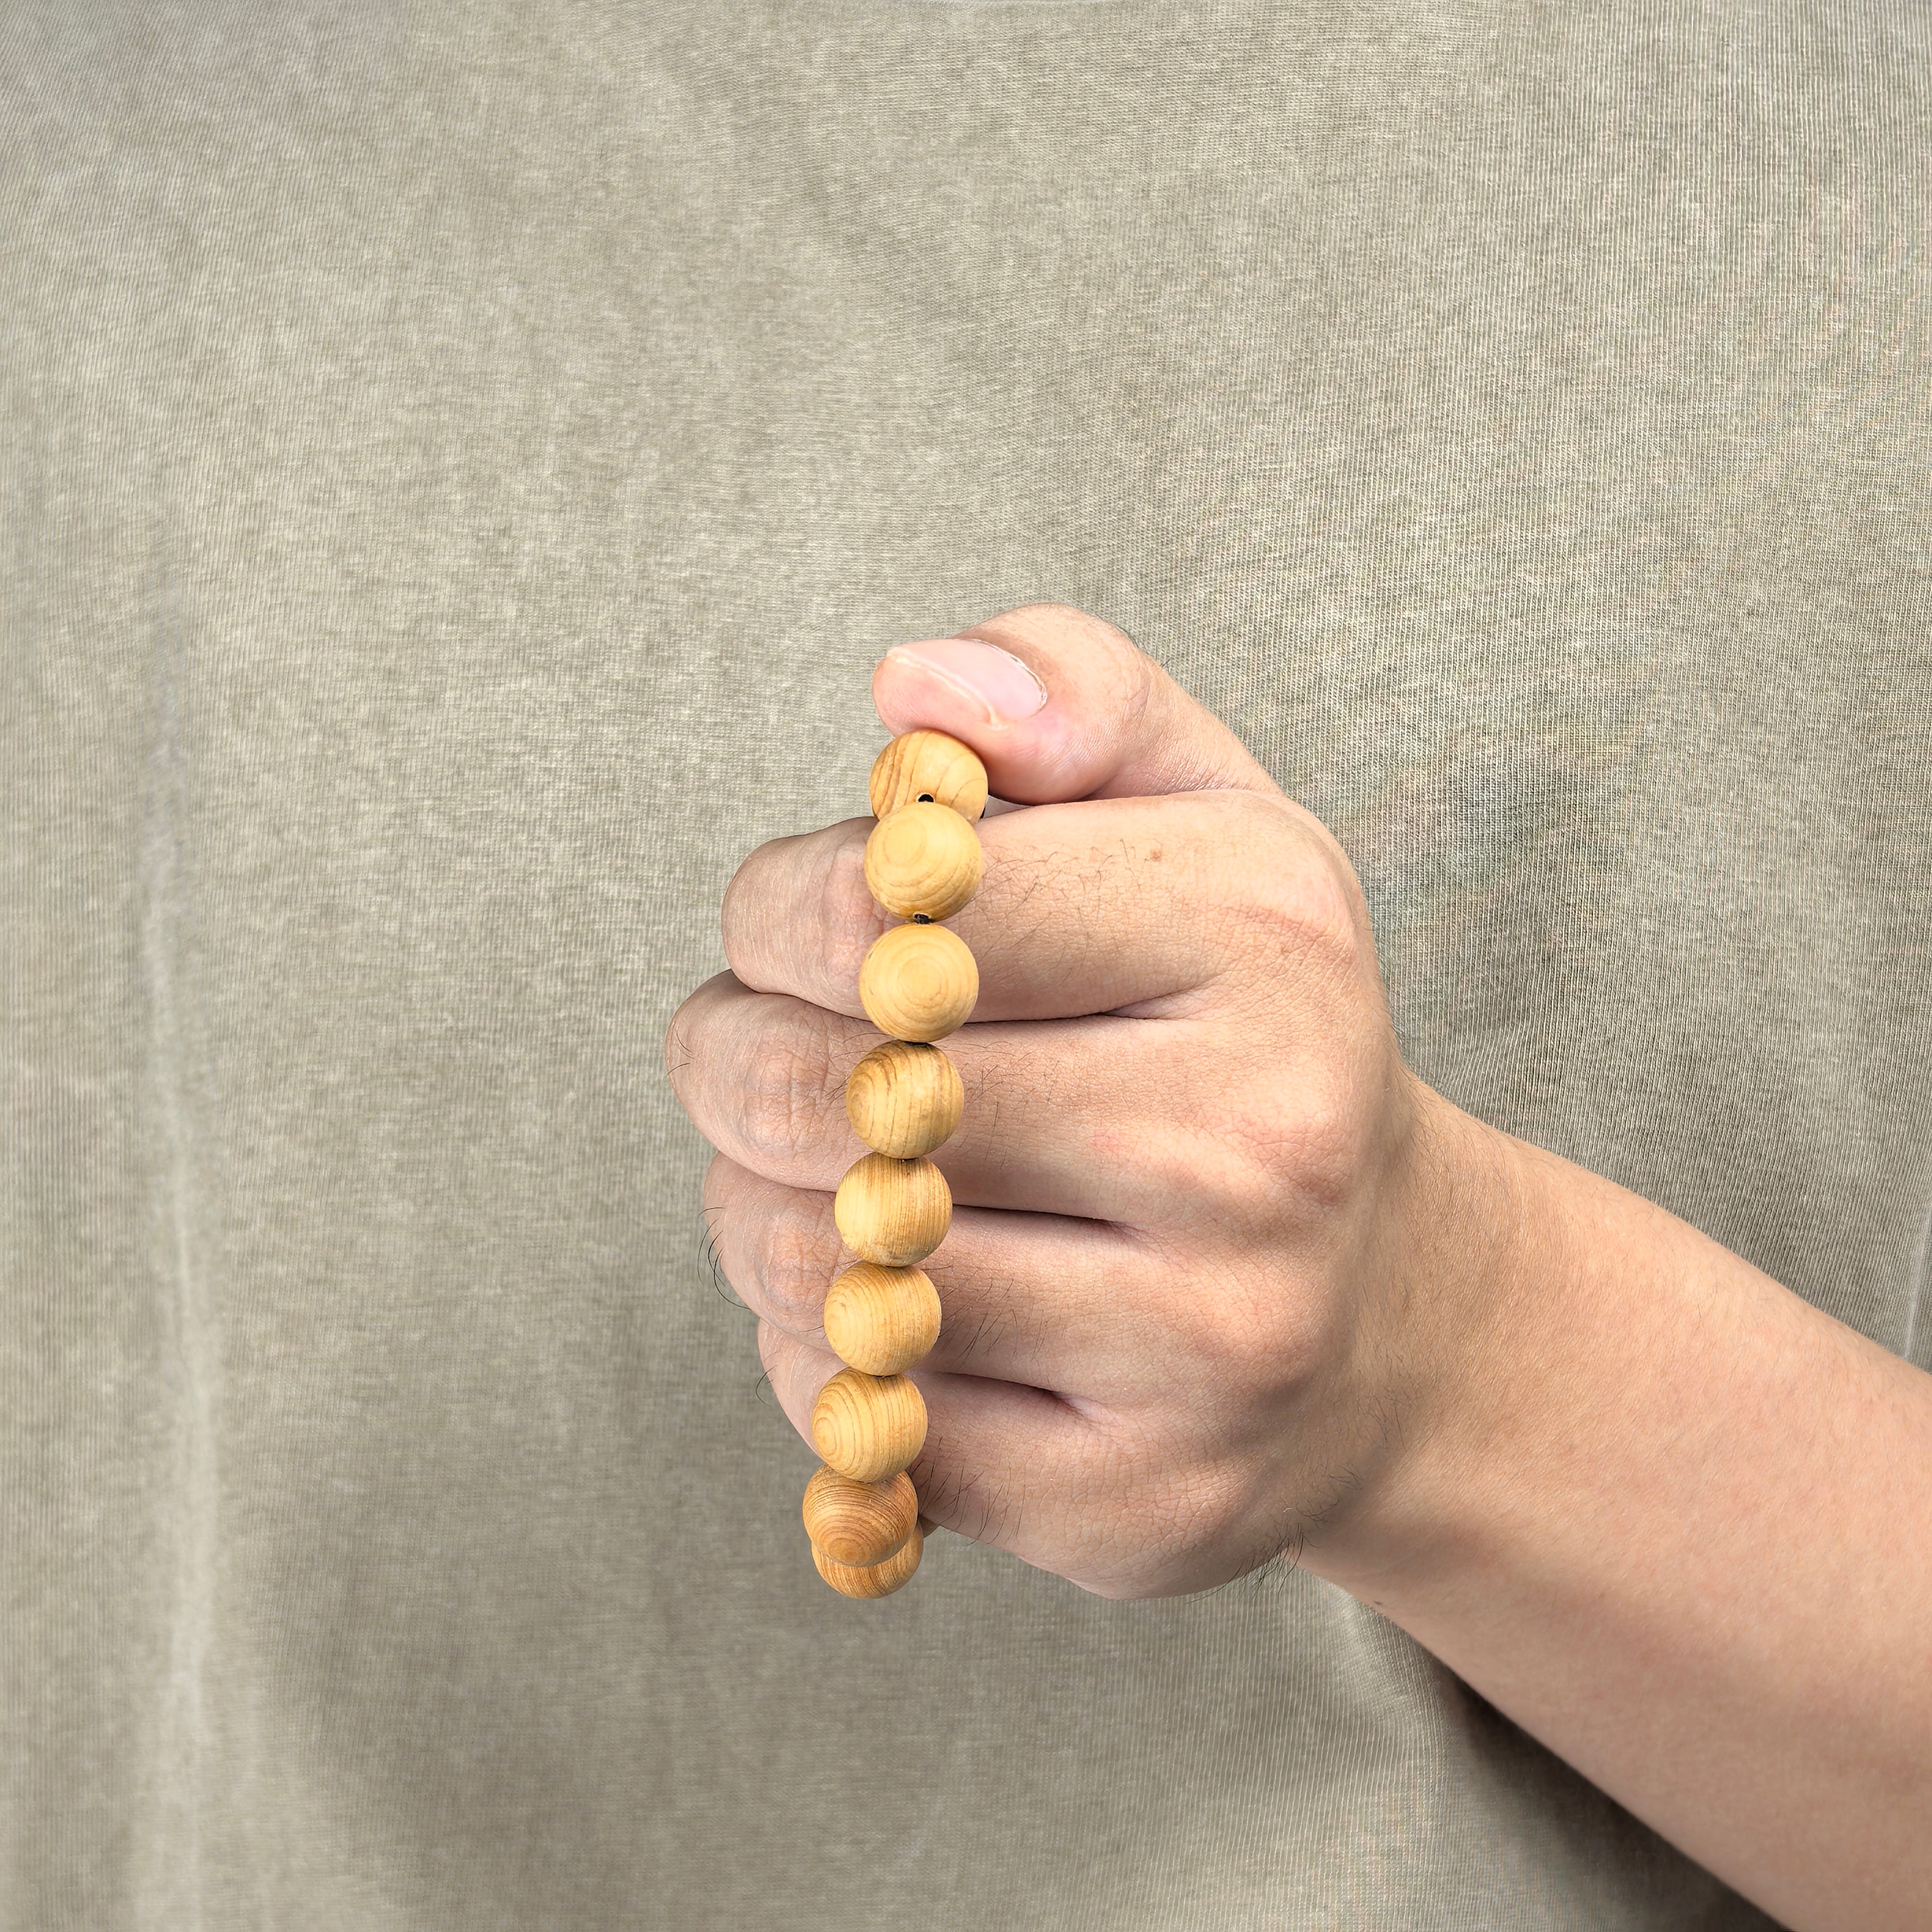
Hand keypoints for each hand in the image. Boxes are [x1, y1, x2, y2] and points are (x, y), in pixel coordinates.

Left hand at [667, 602, 1483, 1596]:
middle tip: (764, 1053)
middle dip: (733, 1059)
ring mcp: (1207, 1344)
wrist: (1387, 1307)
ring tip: (831, 1175)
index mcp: (1261, 934)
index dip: (783, 907)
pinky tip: (898, 1307)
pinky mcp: (1137, 1499)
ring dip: (759, 1208)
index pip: (892, 904)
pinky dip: (822, 1353)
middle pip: (832, 1095)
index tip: (798, 925)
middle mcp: (1253, 1146)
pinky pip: (856, 1419)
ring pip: (822, 1270)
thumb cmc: (1245, 1031)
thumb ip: (1067, 693)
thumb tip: (912, 688)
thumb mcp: (1203, 814)